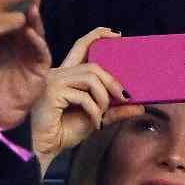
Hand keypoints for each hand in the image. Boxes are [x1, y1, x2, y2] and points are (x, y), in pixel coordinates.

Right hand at [30, 28, 143, 175]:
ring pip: (90, 78)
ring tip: (103, 114)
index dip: (97, 36)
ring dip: (103, 98)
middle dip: (112, 81)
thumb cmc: (64, 132)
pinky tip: (94, 122)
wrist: (45, 149)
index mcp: (66, 75)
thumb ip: (115, 111)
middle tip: (124, 97)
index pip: (81, 47)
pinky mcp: (51, 92)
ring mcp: (52, 81)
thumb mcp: (96, 118)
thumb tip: (140, 106)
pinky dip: (94, 110)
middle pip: (93, 66)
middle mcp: (58, 73)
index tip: (117, 35)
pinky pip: (83, 96)